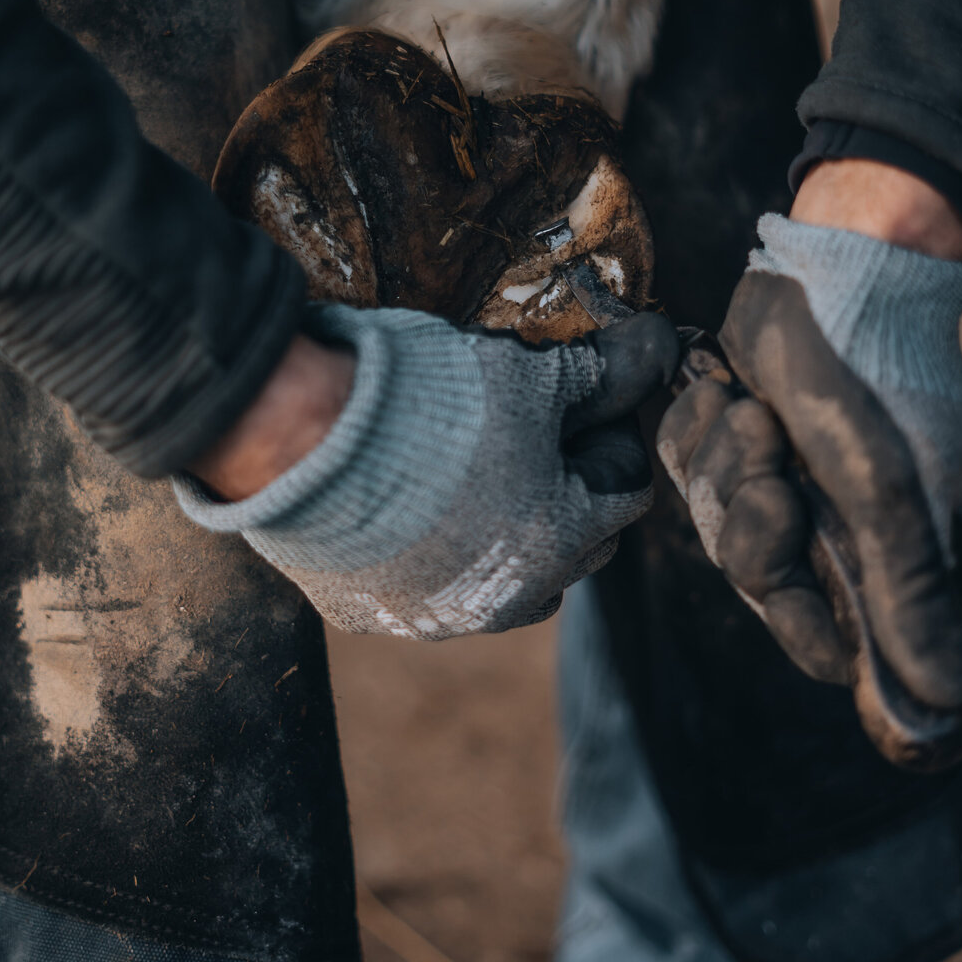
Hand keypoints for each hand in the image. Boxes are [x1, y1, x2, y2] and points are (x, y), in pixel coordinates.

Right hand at [178, 304, 680, 638]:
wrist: (297, 437)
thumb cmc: (427, 405)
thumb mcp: (528, 374)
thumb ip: (603, 373)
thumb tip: (663, 345)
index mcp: (560, 543)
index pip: (624, 493)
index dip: (609, 439)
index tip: (582, 402)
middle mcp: (507, 598)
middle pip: (573, 547)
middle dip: (567, 493)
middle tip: (532, 432)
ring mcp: (435, 616)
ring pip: (505, 583)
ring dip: (506, 536)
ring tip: (474, 474)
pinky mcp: (372, 615)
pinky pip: (425, 589)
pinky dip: (431, 554)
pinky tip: (408, 503)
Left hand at [656, 163, 961, 710]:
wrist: (839, 259)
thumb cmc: (876, 376)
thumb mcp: (889, 491)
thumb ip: (903, 595)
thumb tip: (941, 708)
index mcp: (920, 560)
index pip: (842, 649)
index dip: (799, 615)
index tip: (789, 542)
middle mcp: (861, 536)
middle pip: (767, 591)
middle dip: (753, 525)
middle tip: (769, 458)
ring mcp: (803, 489)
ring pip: (720, 534)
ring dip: (725, 471)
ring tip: (750, 410)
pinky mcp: (747, 447)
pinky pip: (690, 479)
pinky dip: (695, 436)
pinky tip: (722, 391)